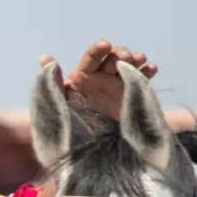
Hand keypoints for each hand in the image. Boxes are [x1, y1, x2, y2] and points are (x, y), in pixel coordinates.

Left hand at [39, 40, 157, 119]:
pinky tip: (151, 69)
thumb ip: (54, 84)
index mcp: (83, 78)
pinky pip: (142, 77)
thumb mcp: (60, 106)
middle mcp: (101, 78)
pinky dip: (147, 71)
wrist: (98, 151)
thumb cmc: (74, 128)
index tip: (105, 46)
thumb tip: (45, 58)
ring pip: (129, 63)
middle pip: (112, 57)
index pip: (90, 59)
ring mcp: (118, 84)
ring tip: (140, 60)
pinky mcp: (133, 92)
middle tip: (125, 58)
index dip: (97, 50)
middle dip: (119, 53)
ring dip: (135, 58)